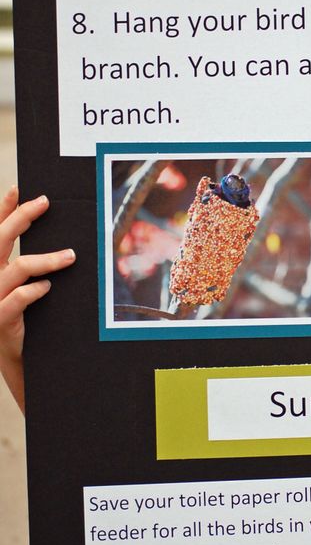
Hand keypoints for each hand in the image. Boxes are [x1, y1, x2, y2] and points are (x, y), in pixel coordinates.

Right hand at [0, 187, 75, 412]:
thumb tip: (54, 239)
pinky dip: (35, 290)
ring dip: (47, 260)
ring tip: (70, 257)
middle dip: (21, 218)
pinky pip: (18, 298)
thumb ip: (26, 265)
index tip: (17, 188)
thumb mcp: (18, 287)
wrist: (8, 356)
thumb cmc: (16, 318)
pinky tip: (47, 288)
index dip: (3, 209)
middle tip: (44, 203)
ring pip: (18, 268)